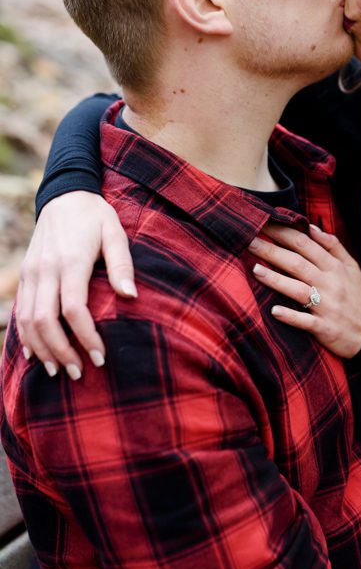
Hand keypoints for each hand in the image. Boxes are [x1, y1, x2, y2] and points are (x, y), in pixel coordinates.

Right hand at [16, 192, 135, 378]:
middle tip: (79, 373)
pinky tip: (37, 354)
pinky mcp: (24, 274)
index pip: (73, 309)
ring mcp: (31, 273)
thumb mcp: (115, 232)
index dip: (85, 337)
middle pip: (45, 321)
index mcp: (70, 262)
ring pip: (27, 320)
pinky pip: (20, 310)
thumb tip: (130, 296)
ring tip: (58, 371)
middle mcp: (45, 270)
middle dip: (60, 351)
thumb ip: (122, 263)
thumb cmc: (95, 216)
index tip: (101, 357)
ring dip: (41, 349)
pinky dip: (25, 335)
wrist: (64, 194)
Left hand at [248, 223, 360, 358]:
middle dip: (272, 251)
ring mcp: (327, 307)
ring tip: (255, 270)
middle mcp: (330, 284)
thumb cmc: (359, 299)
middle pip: (297, 264)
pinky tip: (274, 310)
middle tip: (248, 241)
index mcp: (335, 268)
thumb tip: (311, 227)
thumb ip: (333, 246)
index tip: (263, 223)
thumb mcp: (352, 268)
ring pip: (298, 289)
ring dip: (276, 280)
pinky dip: (291, 316)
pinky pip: (306, 321)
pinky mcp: (325, 328)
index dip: (284, 232)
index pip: (306, 245)